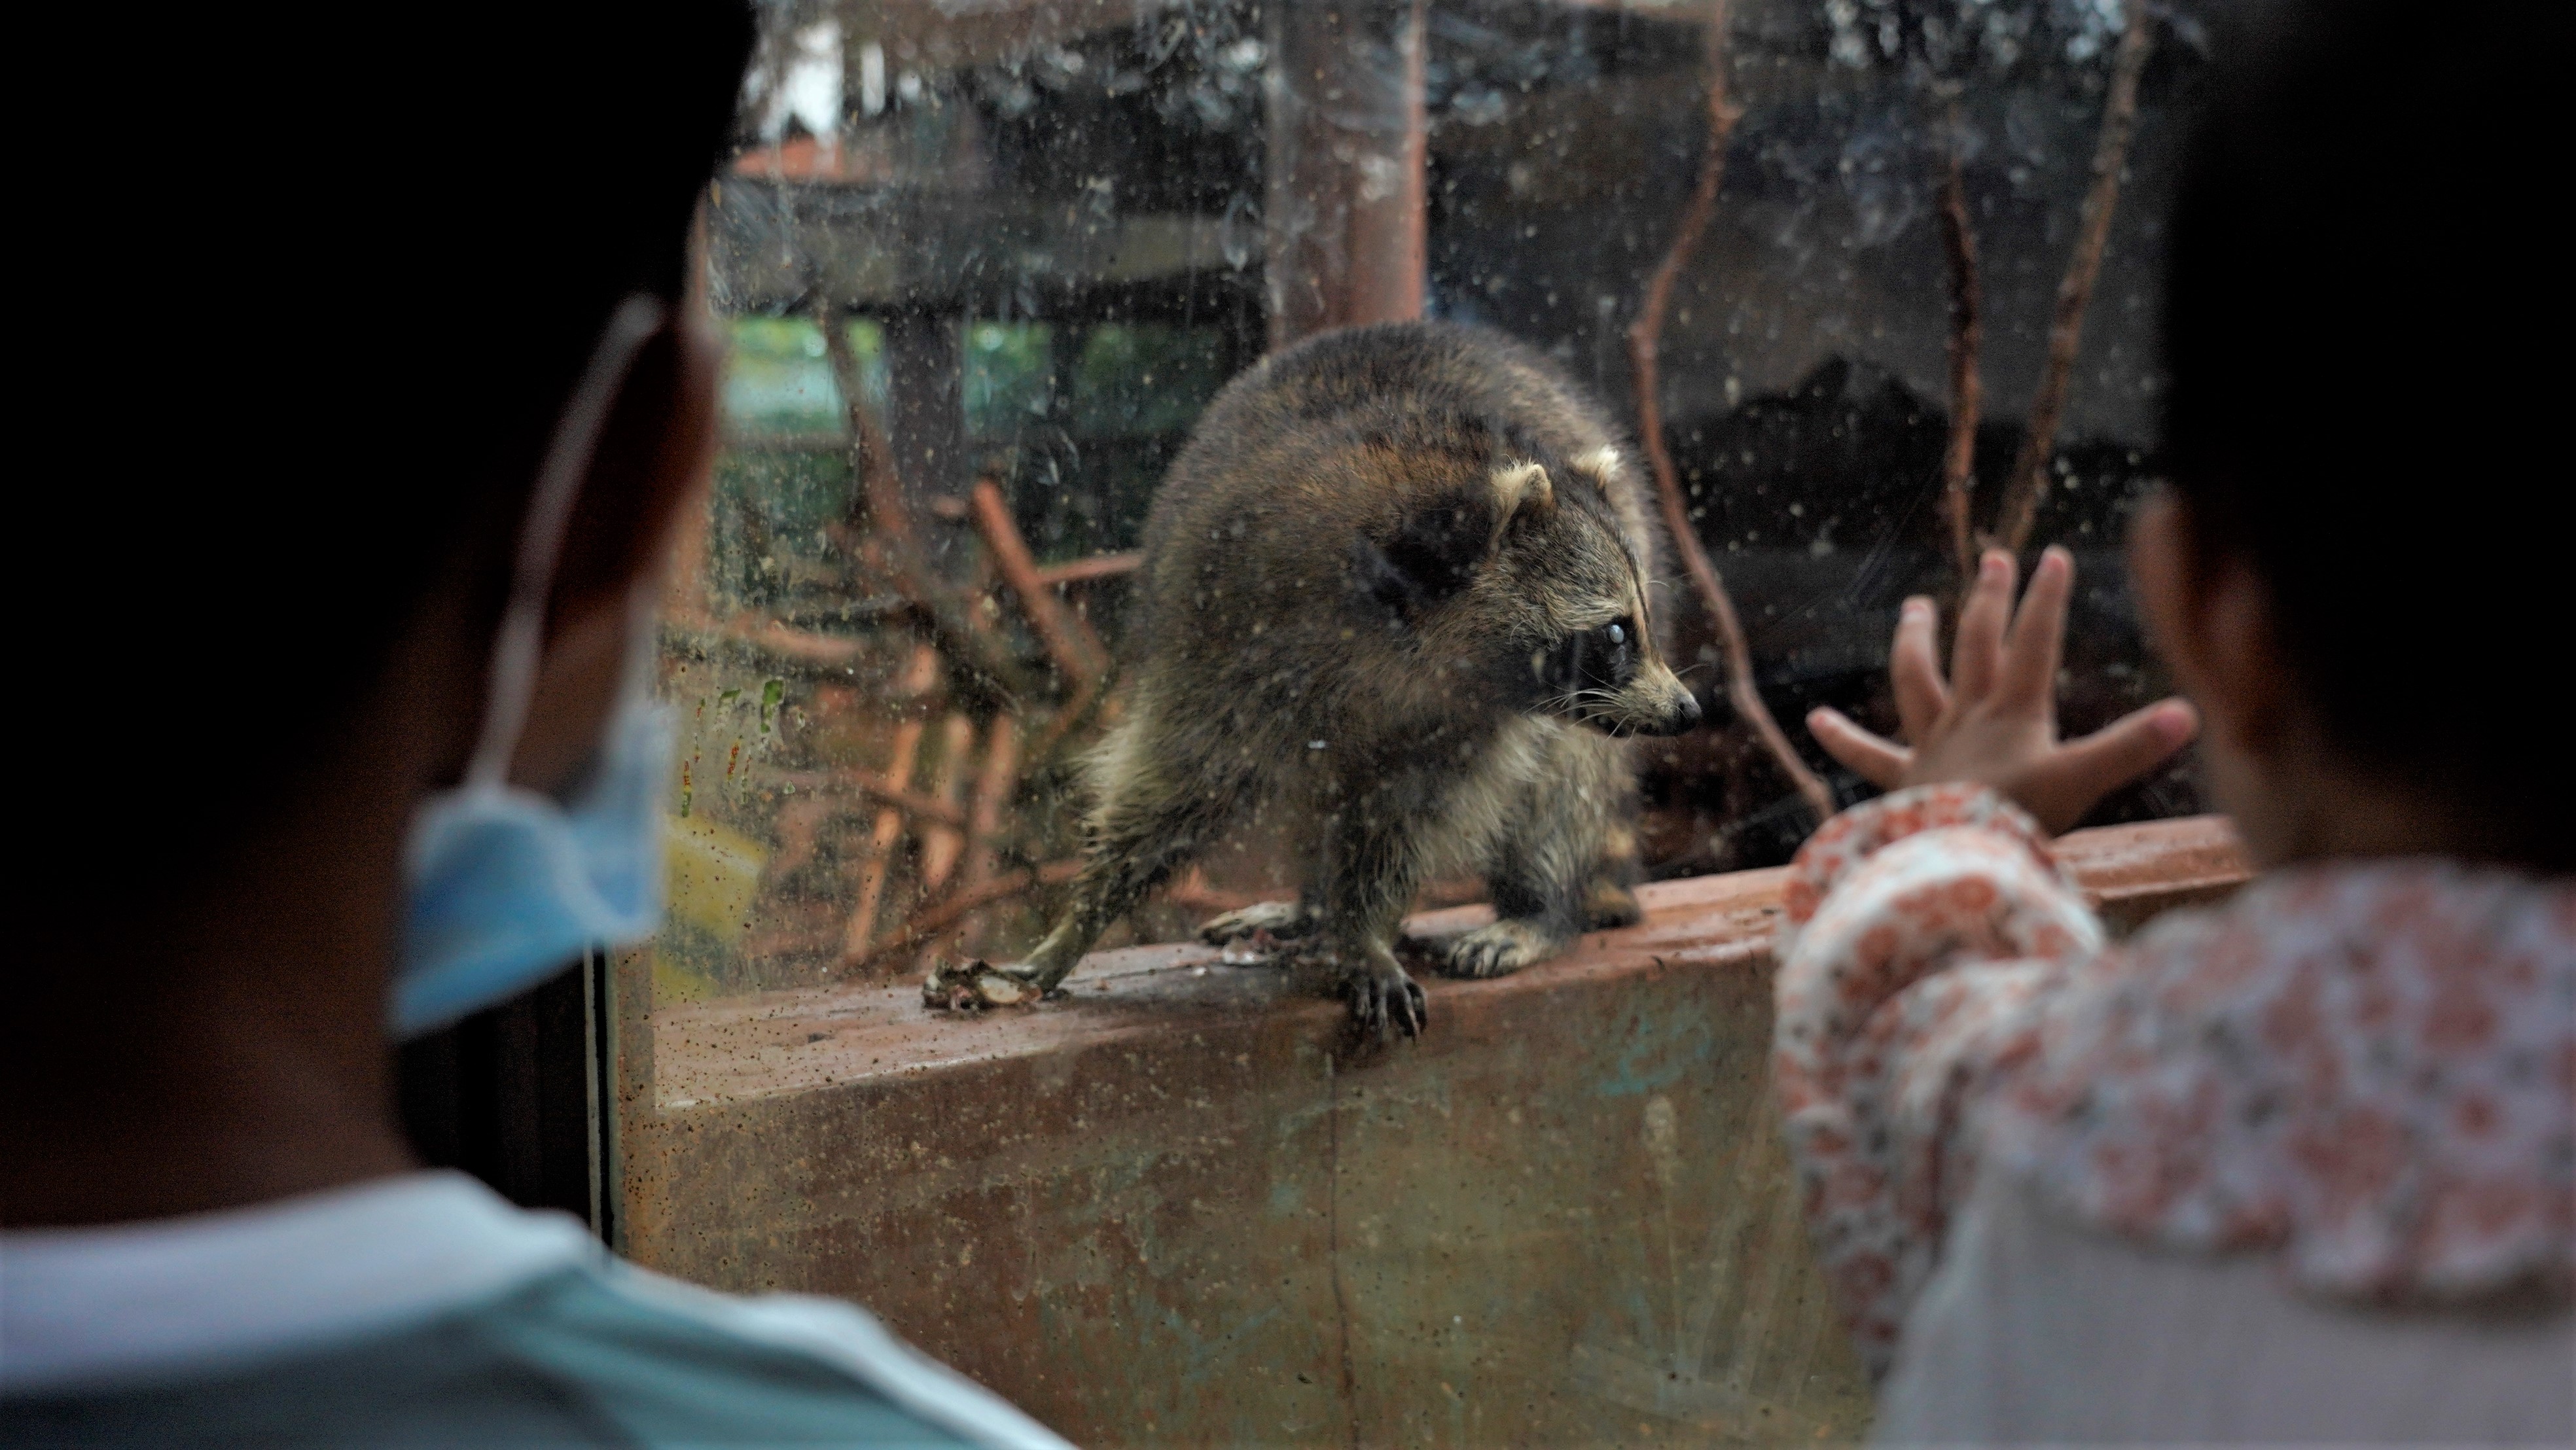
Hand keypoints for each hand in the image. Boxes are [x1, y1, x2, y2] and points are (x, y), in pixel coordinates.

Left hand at [1807, 546, 2199, 834]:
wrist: (1951, 858)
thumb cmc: (2016, 822)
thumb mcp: (2083, 782)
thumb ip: (2131, 748)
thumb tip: (2188, 714)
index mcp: (2014, 715)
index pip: (2034, 643)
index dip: (2046, 599)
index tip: (2056, 556)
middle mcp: (1968, 720)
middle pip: (1977, 645)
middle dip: (1989, 599)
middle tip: (1994, 558)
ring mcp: (1931, 747)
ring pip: (1916, 680)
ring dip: (1915, 641)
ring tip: (1913, 607)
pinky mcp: (1904, 782)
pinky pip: (1866, 757)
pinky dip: (1841, 739)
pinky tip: (1813, 721)